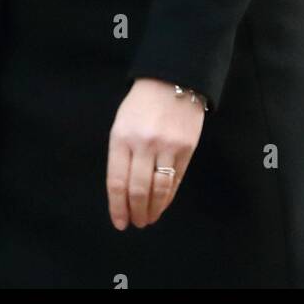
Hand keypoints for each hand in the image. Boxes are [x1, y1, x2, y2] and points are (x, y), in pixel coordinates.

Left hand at [106, 77, 205, 229]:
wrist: (172, 80)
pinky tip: (162, 205)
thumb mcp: (122, 124)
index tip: (119, 222)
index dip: (117, 207)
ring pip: (159, 190)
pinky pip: (176, 181)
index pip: (117, 181)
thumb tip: (123, 190)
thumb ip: (121, 154)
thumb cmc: (141, 104)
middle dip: (136, 212)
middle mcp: (143, 144)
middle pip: (138, 190)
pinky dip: (168, 197)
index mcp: (121, 137)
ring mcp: (166, 147)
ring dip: (153, 210)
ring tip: (148, 219)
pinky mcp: (186, 150)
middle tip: (136, 223)